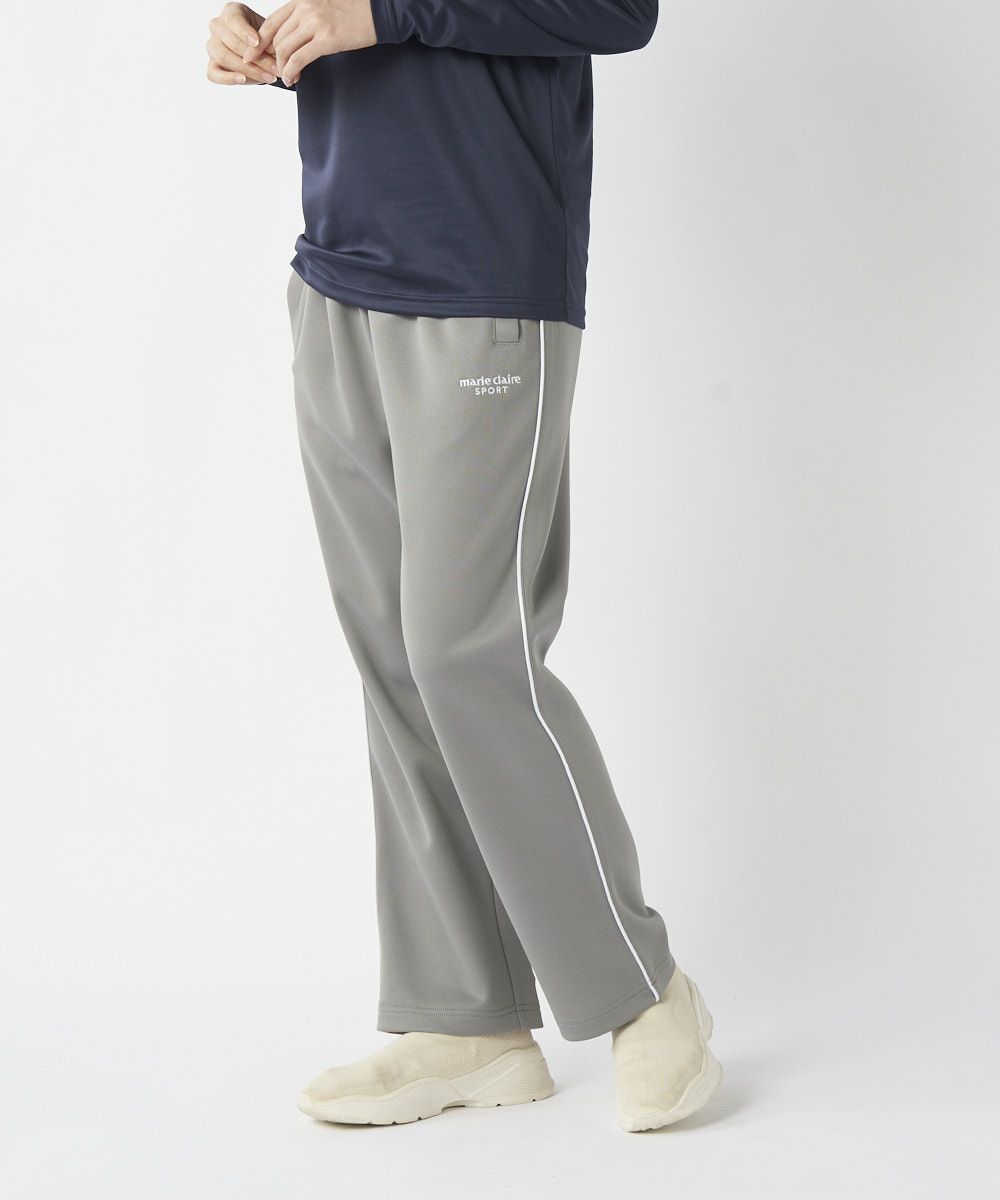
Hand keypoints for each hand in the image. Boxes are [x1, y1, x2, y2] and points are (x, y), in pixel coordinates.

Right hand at [206, 4, 279, 84]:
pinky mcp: (211, 64)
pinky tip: (242, 79)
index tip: (257, 43)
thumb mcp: (269, 35)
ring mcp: (212, 46)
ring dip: (248, 70)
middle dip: (256, 58)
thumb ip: (267, 41)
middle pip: (231, 42)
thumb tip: (270, 51)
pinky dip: (227, 78)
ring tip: (268, 77)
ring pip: (224, 57)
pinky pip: (213, 74)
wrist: (262, 54)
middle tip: (275, 68)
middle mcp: (217, 26)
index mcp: (231, 12)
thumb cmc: (265, 40)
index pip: (233, 20)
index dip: (245, 32)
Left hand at [244, 1, 376, 87]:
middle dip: (273, 60)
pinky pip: (299, 59)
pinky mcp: (326, 39)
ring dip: (283, 68)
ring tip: (288, 78)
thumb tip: (291, 40)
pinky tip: (293, 79)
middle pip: (277, 39)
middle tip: (275, 73)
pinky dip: (291, 72)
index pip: (271, 23)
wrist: (376, 13)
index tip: (251, 55)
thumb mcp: (322, 11)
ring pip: (285, 50)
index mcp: (300, 1)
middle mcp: (304, 10)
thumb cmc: (352, 15)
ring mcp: (315, 23)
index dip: (258, 42)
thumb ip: (304, 20)